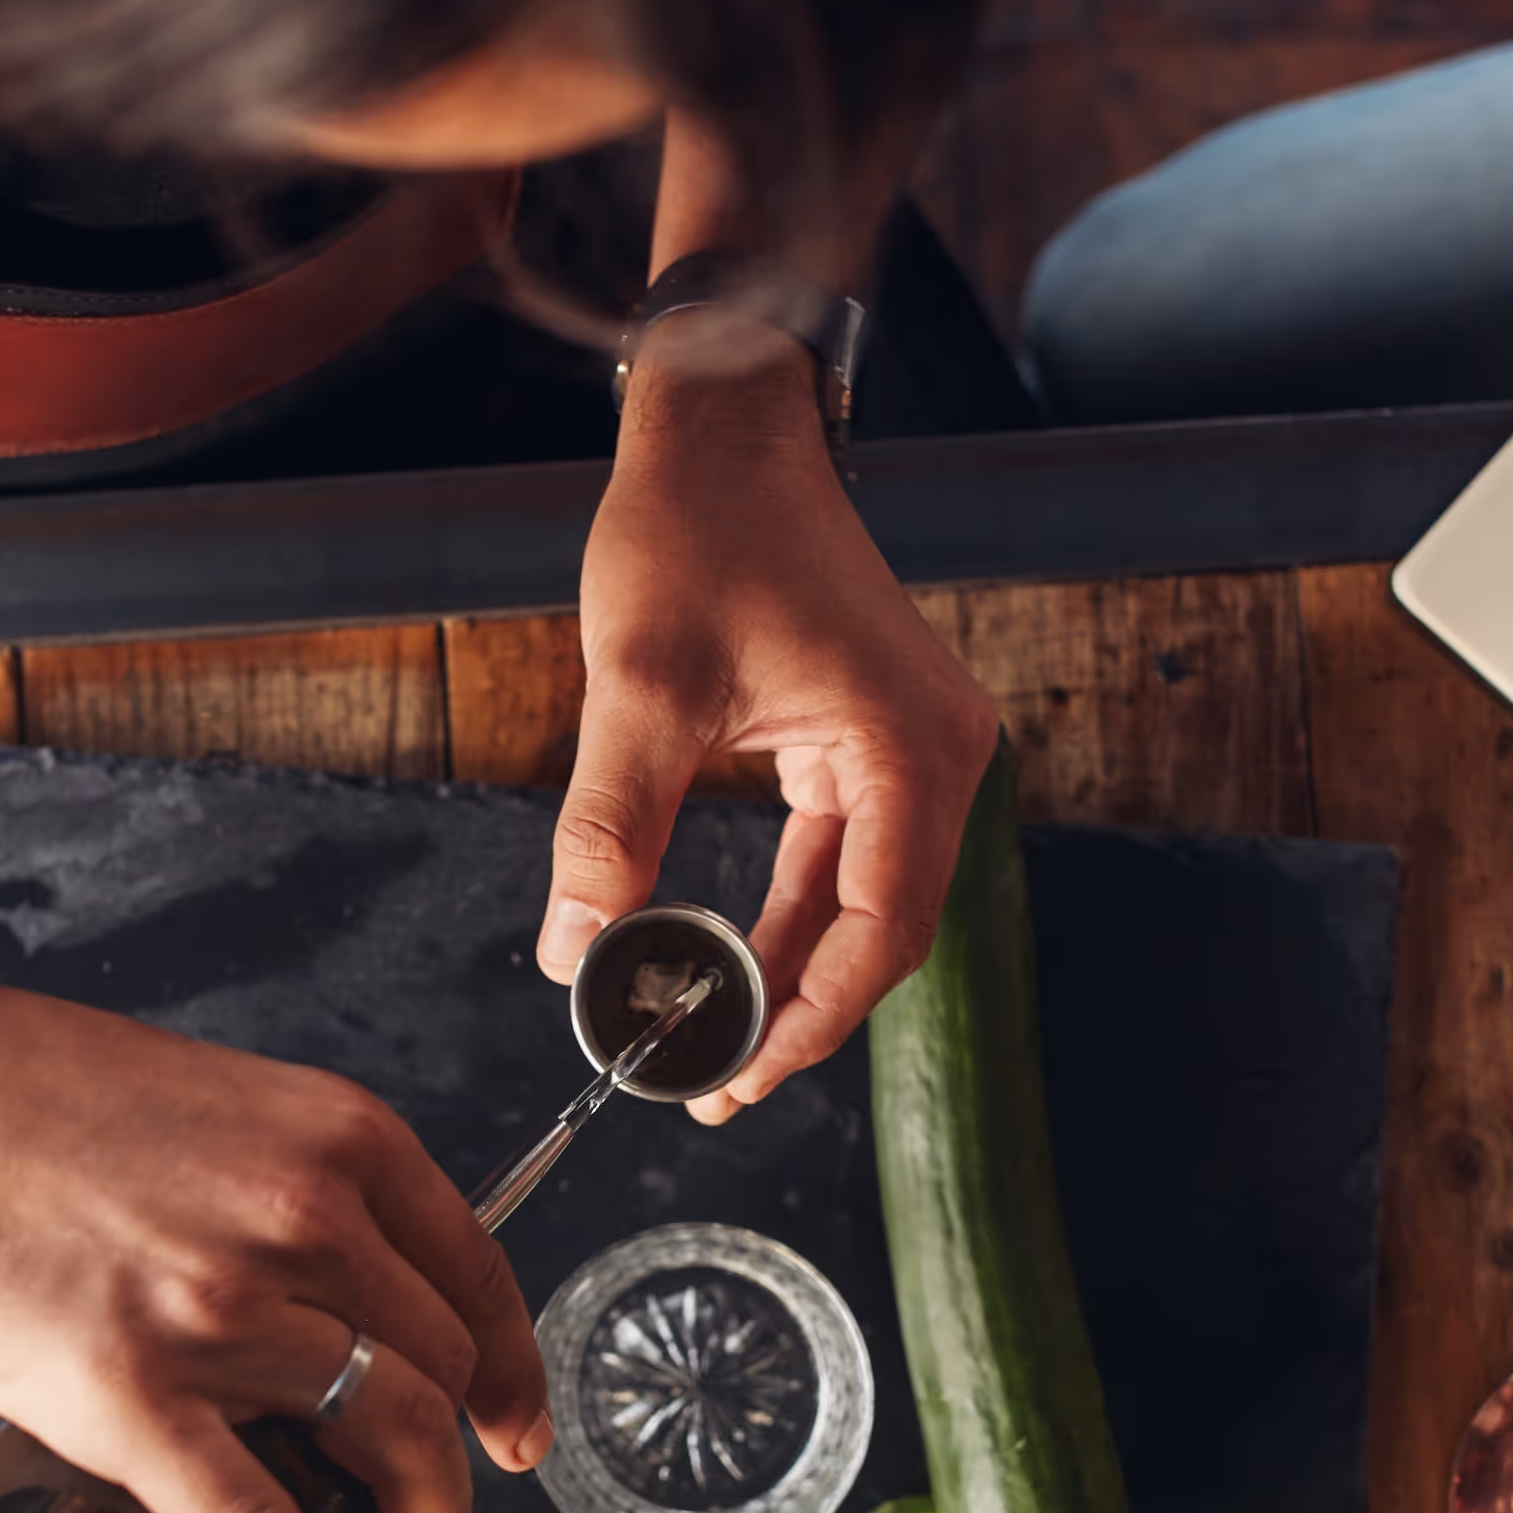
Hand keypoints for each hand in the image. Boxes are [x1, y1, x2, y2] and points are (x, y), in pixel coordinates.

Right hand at [0, 979, 550, 1512]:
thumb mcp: (186, 1091)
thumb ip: (265, 1171)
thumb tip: (304, 1258)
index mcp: (329, 1134)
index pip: (476, 1268)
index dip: (509, 1363)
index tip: (510, 1417)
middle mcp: (302, 1217)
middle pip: (443, 1364)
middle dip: (456, 1450)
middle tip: (428, 1493)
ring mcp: (221, 1311)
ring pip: (393, 1438)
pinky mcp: (127, 1397)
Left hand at [543, 315, 997, 1115]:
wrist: (723, 429)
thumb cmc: (696, 529)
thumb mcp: (639, 686)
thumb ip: (610, 828)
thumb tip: (574, 953)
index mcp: (911, 746)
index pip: (880, 928)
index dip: (812, 1018)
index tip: (739, 1074)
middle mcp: (938, 753)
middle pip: (885, 930)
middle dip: (801, 1013)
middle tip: (716, 1082)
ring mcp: (913, 748)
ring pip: (864, 902)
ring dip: (793, 972)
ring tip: (716, 1045)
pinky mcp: (872, 742)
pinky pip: (843, 858)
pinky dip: (791, 915)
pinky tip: (729, 965)